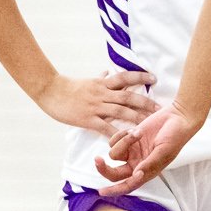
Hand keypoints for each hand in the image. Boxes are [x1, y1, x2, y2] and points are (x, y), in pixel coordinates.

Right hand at [37, 67, 156, 131]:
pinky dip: (116, 133)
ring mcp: (96, 106)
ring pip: (120, 111)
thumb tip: (107, 70)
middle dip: (145, 102)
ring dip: (136, 117)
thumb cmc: (67, 86)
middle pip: (128, 96)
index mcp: (102, 83)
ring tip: (149, 124)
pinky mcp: (88, 118)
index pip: (125, 77)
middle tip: (160, 108)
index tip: (154, 78)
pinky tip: (125, 140)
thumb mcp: (87, 80)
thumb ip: (100, 78)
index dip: (140, 77)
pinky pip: (105, 127)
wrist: (50, 90)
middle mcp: (102, 93)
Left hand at [95, 101, 201, 196]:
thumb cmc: (175, 136)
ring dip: (124, 141)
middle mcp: (137, 164)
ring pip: (114, 153)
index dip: (115, 190)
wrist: (177, 117)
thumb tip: (136, 176)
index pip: (128, 185)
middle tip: (98, 159)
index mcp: (147, 172)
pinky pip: (114, 140)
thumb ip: (149, 163)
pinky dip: (121, 135)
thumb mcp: (164, 151)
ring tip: (138, 132)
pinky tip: (135, 130)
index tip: (101, 191)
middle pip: (114, 172)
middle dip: (104, 168)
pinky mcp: (128, 139)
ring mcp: (132, 152)